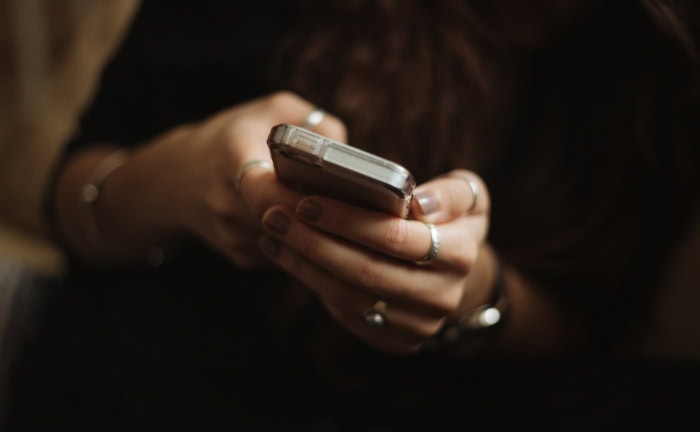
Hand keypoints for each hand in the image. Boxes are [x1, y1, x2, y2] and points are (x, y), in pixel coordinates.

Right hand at [129, 91, 345, 267]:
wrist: (177, 179)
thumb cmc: (234, 137)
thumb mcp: (271, 110)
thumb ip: (313, 121)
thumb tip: (349, 152)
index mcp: (232, 157)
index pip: (265, 189)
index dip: (302, 196)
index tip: (334, 191)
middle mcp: (227, 203)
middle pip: (287, 221)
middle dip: (323, 216)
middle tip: (359, 207)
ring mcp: (233, 236)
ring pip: (292, 242)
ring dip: (318, 231)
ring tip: (346, 215)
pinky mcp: (242, 257)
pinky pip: (286, 253)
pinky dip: (304, 241)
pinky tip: (315, 223)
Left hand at [258, 169, 491, 352]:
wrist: (452, 273)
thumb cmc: (449, 221)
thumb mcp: (467, 196)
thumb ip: (451, 193)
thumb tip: (419, 204)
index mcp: (460, 254)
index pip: (396, 238)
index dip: (348, 220)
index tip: (307, 201)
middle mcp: (442, 296)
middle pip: (365, 271)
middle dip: (313, 242)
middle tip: (274, 215)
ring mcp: (418, 324)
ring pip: (349, 296)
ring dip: (303, 263)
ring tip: (272, 233)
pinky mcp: (395, 340)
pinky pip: (345, 313)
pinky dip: (310, 281)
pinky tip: (287, 255)